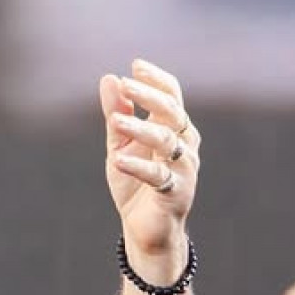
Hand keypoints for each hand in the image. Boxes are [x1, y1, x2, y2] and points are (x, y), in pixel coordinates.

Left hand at [100, 59, 199, 276]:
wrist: (142, 228)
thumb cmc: (134, 183)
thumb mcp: (120, 145)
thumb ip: (116, 115)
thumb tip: (109, 80)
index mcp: (174, 130)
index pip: (172, 96)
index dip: (156, 80)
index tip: (135, 65)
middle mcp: (184, 146)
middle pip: (172, 113)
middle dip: (149, 97)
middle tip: (127, 84)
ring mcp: (184, 169)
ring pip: (167, 142)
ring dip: (140, 129)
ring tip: (115, 123)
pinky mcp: (175, 193)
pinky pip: (158, 176)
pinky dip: (138, 167)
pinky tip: (118, 160)